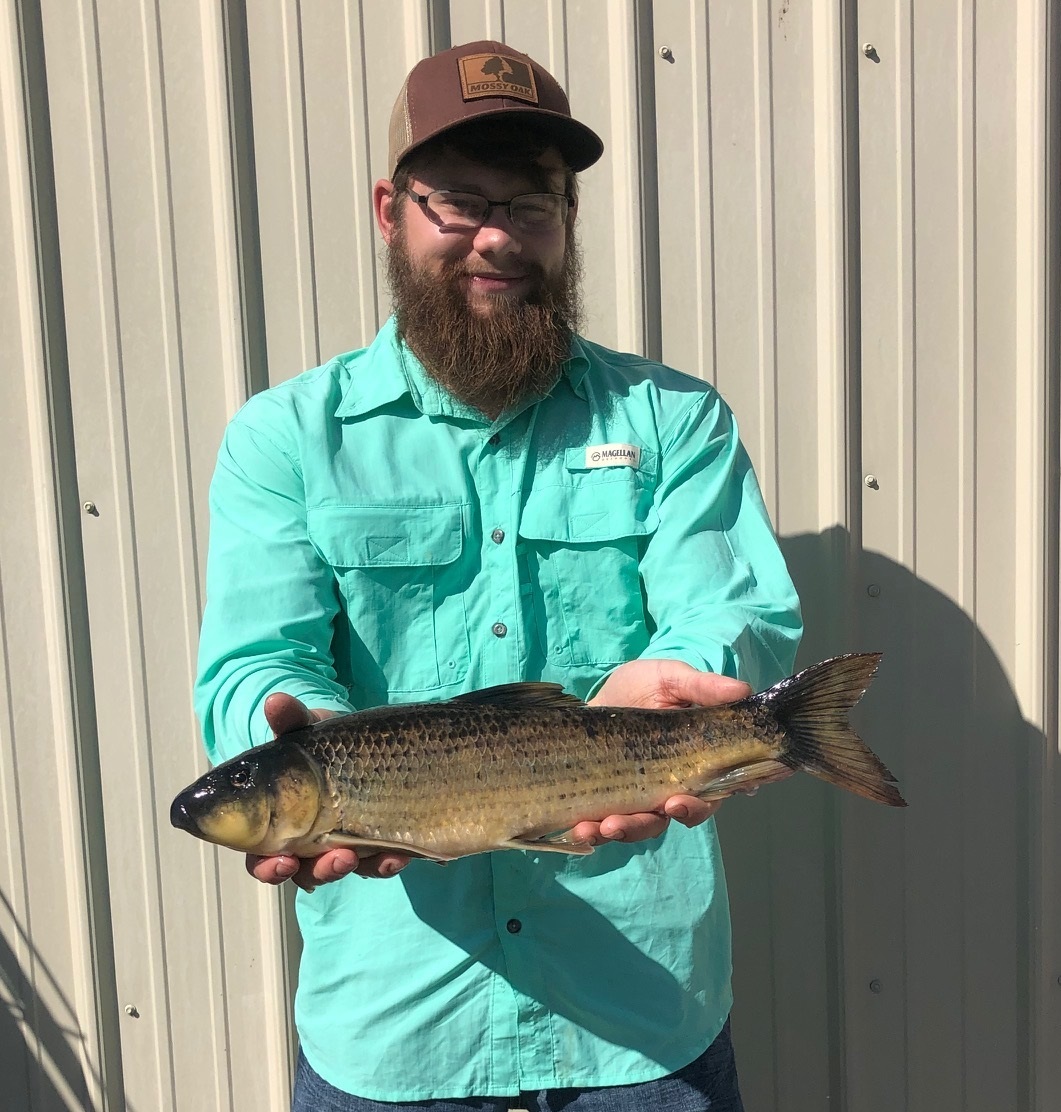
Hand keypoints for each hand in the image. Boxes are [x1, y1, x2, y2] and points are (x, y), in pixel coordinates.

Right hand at [244, 693, 411, 889]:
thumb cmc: (328, 744)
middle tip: (331, 863)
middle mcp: (305, 842)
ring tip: (356, 857)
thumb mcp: (311, 731)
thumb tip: (275, 701)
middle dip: (314, 872)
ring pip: (338, 871)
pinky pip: (377, 864)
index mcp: (278, 822)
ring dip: (346, 868)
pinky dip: (386, 862)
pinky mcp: (374, 846)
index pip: (261, 856)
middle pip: (301, 872)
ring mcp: (341, 846)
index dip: (267, 866)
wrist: (372, 744)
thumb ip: (292, 721)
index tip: (280, 861)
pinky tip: (398, 855)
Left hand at [572, 659, 752, 844]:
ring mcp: (644, 795)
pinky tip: (579, 829)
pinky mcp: (613, 800)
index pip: (717, 789)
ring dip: (625, 831)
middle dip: (660, 820)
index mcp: (702, 760)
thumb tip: (742, 691)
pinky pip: (608, 825)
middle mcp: (678, 784)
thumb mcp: (672, 678)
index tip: (680, 804)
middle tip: (648, 814)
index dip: (702, 803)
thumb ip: (703, 686)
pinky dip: (594, 832)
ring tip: (601, 828)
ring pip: (644, 825)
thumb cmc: (646, 685)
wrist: (604, 690)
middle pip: (681, 814)